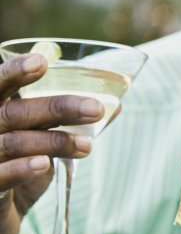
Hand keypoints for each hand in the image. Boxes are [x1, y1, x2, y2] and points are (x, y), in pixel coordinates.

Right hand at [0, 53, 104, 233]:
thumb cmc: (17, 171)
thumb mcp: (43, 143)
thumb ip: (69, 123)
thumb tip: (116, 106)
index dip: (14, 72)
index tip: (43, 61)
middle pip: (12, 112)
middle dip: (57, 107)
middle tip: (96, 108)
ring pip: (12, 142)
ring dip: (54, 141)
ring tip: (88, 146)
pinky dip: (22, 168)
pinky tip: (45, 164)